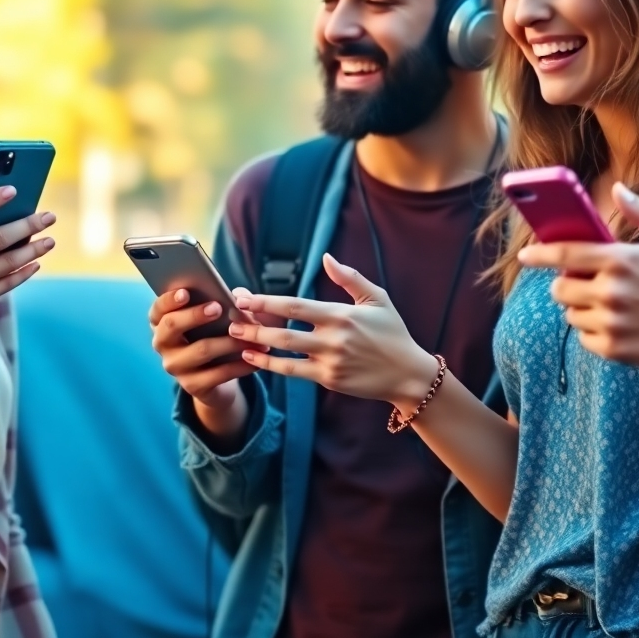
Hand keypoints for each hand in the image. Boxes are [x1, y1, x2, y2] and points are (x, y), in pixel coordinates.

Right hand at [149, 289, 267, 403]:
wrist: (216, 379)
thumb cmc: (214, 335)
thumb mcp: (214, 318)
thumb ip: (222, 302)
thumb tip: (239, 297)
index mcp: (162, 322)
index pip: (157, 309)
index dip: (169, 299)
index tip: (186, 292)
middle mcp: (163, 344)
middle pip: (171, 326)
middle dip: (195, 315)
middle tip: (218, 307)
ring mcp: (175, 367)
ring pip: (201, 350)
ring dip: (229, 341)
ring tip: (251, 335)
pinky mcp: (192, 386)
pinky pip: (218, 374)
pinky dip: (240, 365)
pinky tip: (256, 359)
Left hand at [230, 253, 439, 411]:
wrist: (408, 373)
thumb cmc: (392, 332)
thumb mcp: (377, 299)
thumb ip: (350, 278)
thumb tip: (326, 258)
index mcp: (341, 314)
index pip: (296, 305)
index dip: (267, 301)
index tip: (243, 296)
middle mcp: (333, 338)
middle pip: (285, 329)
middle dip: (254, 322)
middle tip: (230, 316)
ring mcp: (330, 361)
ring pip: (285, 352)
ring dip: (257, 343)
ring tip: (234, 335)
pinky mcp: (329, 380)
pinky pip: (293, 372)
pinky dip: (271, 365)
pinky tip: (253, 359)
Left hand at [517, 182, 638, 367]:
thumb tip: (617, 189)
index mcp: (621, 260)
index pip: (563, 255)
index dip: (538, 254)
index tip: (524, 255)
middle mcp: (611, 292)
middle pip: (560, 289)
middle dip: (567, 284)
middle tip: (585, 282)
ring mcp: (612, 323)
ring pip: (571, 315)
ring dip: (580, 308)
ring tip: (606, 303)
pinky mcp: (618, 350)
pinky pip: (585, 339)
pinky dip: (592, 332)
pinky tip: (614, 324)